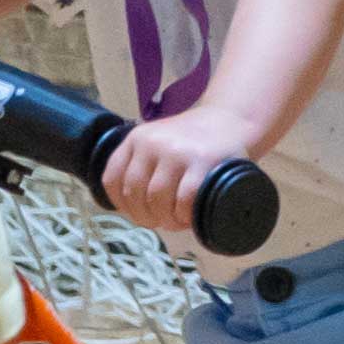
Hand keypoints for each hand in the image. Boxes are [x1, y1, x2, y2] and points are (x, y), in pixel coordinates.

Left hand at [104, 104, 272, 238]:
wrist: (231, 120)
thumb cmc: (193, 141)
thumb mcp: (159, 143)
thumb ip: (142, 166)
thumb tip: (132, 208)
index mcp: (135, 139)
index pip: (112, 179)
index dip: (122, 205)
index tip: (137, 214)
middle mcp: (151, 143)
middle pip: (134, 193)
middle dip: (146, 216)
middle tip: (162, 223)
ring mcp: (177, 151)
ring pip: (157, 198)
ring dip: (166, 219)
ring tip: (177, 222)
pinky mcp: (203, 161)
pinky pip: (185, 198)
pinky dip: (184, 215)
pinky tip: (190, 217)